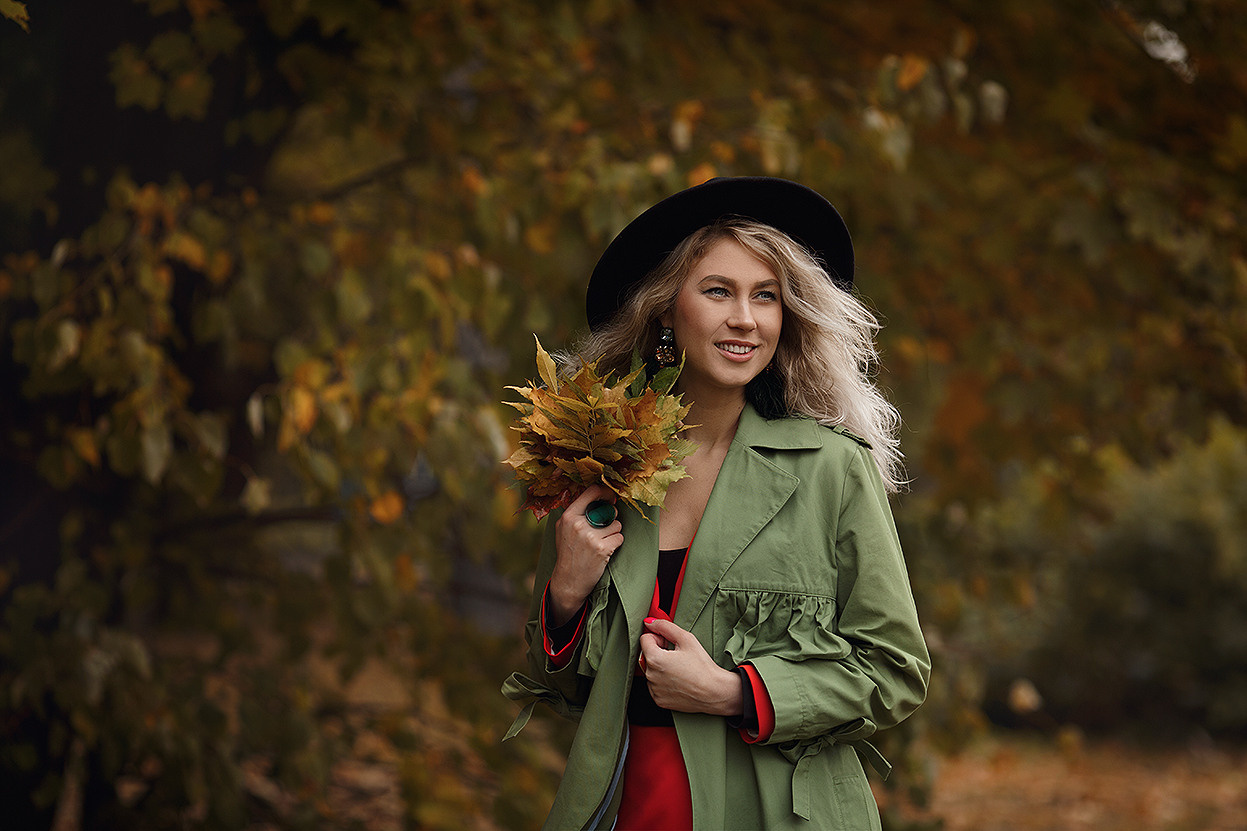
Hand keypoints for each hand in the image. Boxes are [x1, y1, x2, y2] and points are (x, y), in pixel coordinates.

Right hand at [548, 485, 621, 624]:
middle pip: (608, 510)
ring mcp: (590, 537)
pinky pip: (619, 537)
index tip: (610, 497)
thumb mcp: (563, 529)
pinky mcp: (602, 549)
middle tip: (603, 530)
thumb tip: (599, 496)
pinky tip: (606, 551)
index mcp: (568, 516)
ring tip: (601, 543)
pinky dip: (616, 544)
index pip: (591, 491)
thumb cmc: (568, 553)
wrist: (568, 581)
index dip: (605, 492)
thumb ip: (577, 513)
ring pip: (616, 524)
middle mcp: (578, 524)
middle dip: (611, 519)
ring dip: (613, 533)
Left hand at [639, 617, 742, 716]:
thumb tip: (650, 622)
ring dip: (660, 667)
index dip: (658, 637)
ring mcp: (654, 690)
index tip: (668, 643)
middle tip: (676, 655)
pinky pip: (655, 685)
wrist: (714, 692)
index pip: (645, 639)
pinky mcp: (659, 700)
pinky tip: (677, 680)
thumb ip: (665, 626)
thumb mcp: (686, 639)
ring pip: (651, 670)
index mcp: (655, 659)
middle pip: (647, 655)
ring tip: (679, 669)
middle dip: (659, 652)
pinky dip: (663, 681)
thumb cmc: (702, 666)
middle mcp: (650, 676)